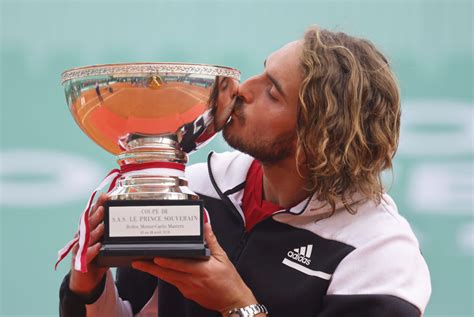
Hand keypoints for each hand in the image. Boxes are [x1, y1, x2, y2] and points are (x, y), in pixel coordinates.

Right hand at [69, 194, 107, 295]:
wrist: (85, 280)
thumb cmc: (98, 258)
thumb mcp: (107, 242)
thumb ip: (113, 232)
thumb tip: (130, 219)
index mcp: (89, 230)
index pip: (93, 214)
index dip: (98, 204)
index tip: (106, 195)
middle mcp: (82, 236)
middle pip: (88, 223)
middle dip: (96, 214)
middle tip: (104, 207)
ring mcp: (79, 248)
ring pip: (86, 238)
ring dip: (94, 231)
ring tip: (102, 225)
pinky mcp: (79, 261)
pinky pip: (85, 255)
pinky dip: (91, 250)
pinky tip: (98, 247)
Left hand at [132, 223, 257, 314]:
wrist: (233, 301)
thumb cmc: (229, 280)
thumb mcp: (223, 258)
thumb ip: (212, 241)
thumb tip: (205, 226)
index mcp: (202, 270)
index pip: (179, 265)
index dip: (165, 261)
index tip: (155, 256)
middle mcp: (192, 281)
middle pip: (167, 274)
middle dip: (150, 267)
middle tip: (137, 261)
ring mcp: (188, 289)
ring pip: (167, 279)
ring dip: (154, 272)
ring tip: (142, 264)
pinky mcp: (187, 293)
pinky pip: (174, 283)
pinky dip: (166, 276)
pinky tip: (161, 271)